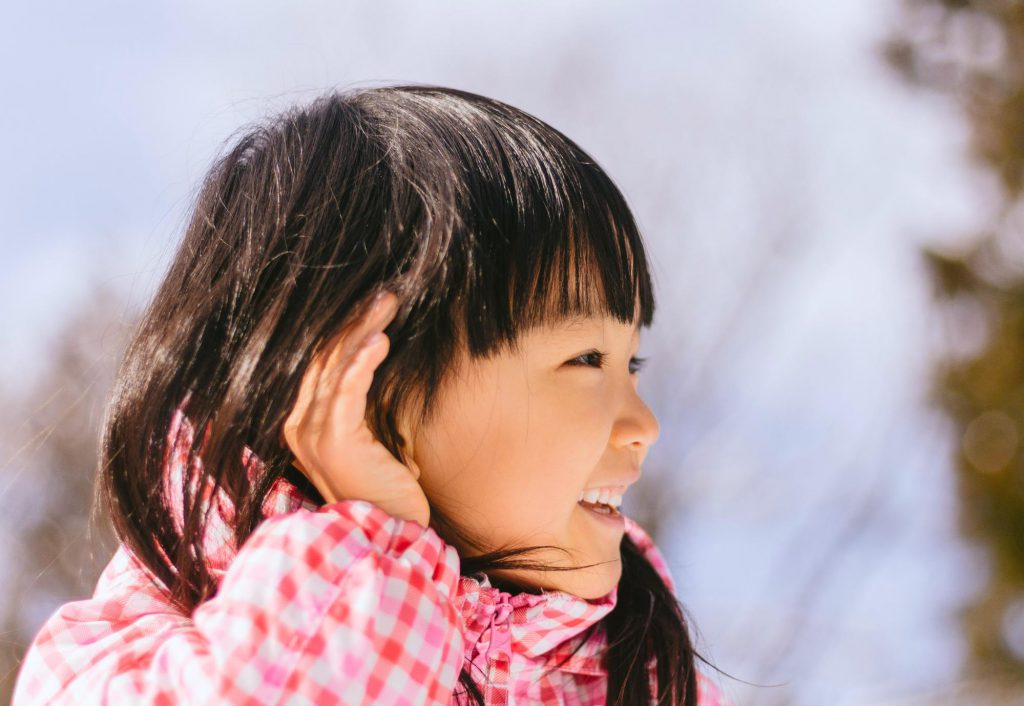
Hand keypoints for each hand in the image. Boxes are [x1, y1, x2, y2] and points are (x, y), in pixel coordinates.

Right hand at [282, 290, 429, 526]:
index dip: (346, 330)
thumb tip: (380, 367)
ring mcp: (313, 434)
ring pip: (336, 367)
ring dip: (362, 330)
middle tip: (386, 294)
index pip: (322, 363)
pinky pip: (346, 392)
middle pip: (325, 357)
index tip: (373, 306)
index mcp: (305, 424)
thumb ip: (365, 409)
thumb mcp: (374, 441)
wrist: (390, 532)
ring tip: (388, 303)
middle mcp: (300, 426)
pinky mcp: (335, 443)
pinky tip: (380, 339)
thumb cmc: (388, 489)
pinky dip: (362, 362)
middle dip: (356, 321)